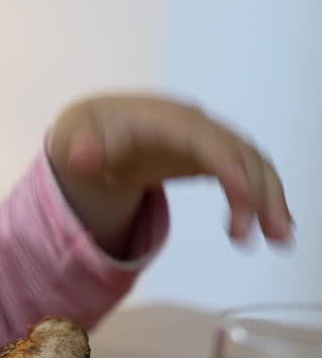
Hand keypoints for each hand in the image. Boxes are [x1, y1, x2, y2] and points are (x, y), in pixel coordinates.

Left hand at [47, 95, 292, 255]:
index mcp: (163, 118)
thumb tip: (83, 158)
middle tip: (272, 236)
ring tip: (280, 240)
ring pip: (252, 164)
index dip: (226, 163)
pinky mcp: (213, 156)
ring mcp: (208, 139)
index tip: (244, 197)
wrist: (99, 128)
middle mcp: (195, 125)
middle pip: (238, 152)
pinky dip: (263, 198)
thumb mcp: (77, 137)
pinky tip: (273, 228)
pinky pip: (247, 174)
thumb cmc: (89, 132)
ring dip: (271, 199)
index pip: (203, 137)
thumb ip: (81, 148)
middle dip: (260, 190)